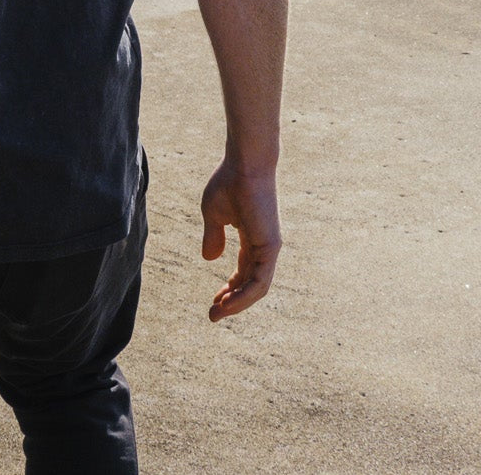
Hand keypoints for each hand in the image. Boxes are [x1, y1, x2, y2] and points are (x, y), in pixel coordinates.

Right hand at [200, 159, 281, 321]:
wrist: (244, 164)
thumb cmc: (229, 182)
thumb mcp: (213, 214)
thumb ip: (213, 237)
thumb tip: (210, 259)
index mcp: (251, 236)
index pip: (243, 271)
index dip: (229, 288)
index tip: (214, 301)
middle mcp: (263, 245)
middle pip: (251, 283)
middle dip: (232, 301)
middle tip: (213, 315)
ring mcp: (269, 247)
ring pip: (257, 287)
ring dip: (237, 304)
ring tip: (217, 313)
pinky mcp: (270, 247)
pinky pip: (259, 280)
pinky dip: (244, 295)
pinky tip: (227, 303)